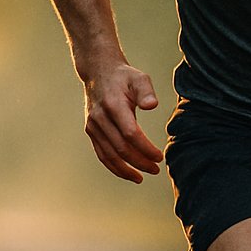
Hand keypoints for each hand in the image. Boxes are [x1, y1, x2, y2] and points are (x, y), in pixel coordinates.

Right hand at [82, 63, 163, 182]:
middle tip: (155, 169)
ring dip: (126, 170)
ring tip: (141, 177)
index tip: (159, 157)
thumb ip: (146, 91)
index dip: (145, 148)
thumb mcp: (139, 78)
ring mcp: (93, 125)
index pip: (130, 134)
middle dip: (139, 162)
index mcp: (114, 105)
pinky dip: (114, 166)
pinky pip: (101, 154)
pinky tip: (127, 172)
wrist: (99, 72)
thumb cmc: (124, 77)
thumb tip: (152, 105)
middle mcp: (100, 118)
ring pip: (109, 155)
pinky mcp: (91, 131)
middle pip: (120, 148)